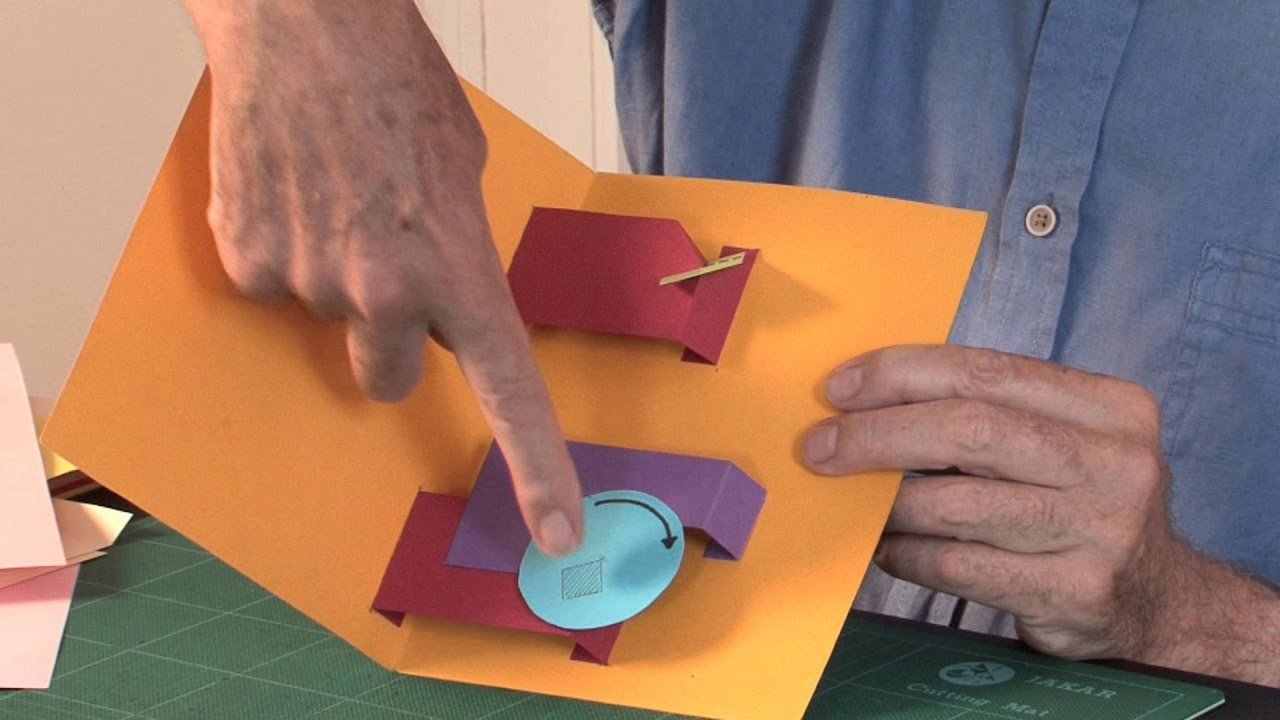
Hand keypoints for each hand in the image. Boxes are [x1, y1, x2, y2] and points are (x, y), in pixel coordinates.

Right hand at [183, 1, 581, 554]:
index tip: (558, 533)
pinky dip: (280, 249)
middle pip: (384, 379)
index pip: (512, 397)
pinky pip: (269, 285)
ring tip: (334, 200)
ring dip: (331, 279)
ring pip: (324, 319)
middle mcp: (386, 293)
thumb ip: (457, 254)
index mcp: (459, 272)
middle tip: (380, 264)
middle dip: (385, 338)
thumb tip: (435, 299)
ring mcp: (310, 281)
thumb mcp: (463, 174)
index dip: (539, 472)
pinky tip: (291, 190)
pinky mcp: (248, 261)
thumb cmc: (397, 84)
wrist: (307, 23)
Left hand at [802, 345, 1279, 684]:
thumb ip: (989, 413)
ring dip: (887, 504)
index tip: (839, 387)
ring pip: (957, 505)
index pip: (985, 372)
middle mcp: (1115, 463)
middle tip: (818, 447)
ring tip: (851, 502)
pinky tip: (886, 549)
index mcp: (1110, 406)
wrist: (1160, 603)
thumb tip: (866, 400)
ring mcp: (1102, 532)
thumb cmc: (1081, 505)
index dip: (901, 374)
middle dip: (877, 435)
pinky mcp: (1076, 593)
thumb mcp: (1063, 442)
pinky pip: (960, 566)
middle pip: (969, 430)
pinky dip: (908, 555)